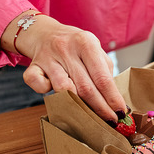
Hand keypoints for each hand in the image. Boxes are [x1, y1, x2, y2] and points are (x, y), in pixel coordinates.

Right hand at [1, 12, 126, 121]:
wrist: (45, 33)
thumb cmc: (75, 46)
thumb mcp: (94, 49)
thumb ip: (105, 70)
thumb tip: (115, 99)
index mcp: (86, 43)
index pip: (102, 77)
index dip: (112, 98)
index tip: (121, 111)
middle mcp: (66, 49)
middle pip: (85, 87)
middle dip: (100, 108)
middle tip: (110, 120)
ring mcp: (47, 57)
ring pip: (63, 89)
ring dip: (78, 105)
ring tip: (89, 114)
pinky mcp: (32, 66)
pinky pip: (36, 84)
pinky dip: (45, 91)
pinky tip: (55, 93)